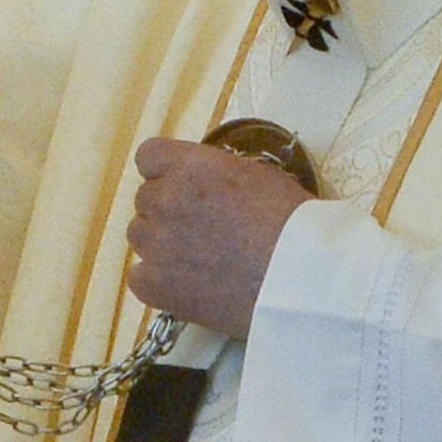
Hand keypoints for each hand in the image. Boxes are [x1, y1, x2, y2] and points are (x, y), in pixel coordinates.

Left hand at [123, 137, 313, 336]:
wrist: (303, 281)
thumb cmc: (293, 226)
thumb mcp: (258, 177)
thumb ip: (216, 175)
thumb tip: (204, 183)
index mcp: (190, 167)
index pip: (148, 157)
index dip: (164, 172)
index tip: (182, 185)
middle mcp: (165, 200)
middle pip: (146, 199)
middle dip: (169, 211)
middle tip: (203, 230)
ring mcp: (156, 244)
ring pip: (141, 236)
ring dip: (162, 244)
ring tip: (200, 260)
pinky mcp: (155, 285)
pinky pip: (138, 276)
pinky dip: (158, 281)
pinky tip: (188, 284)